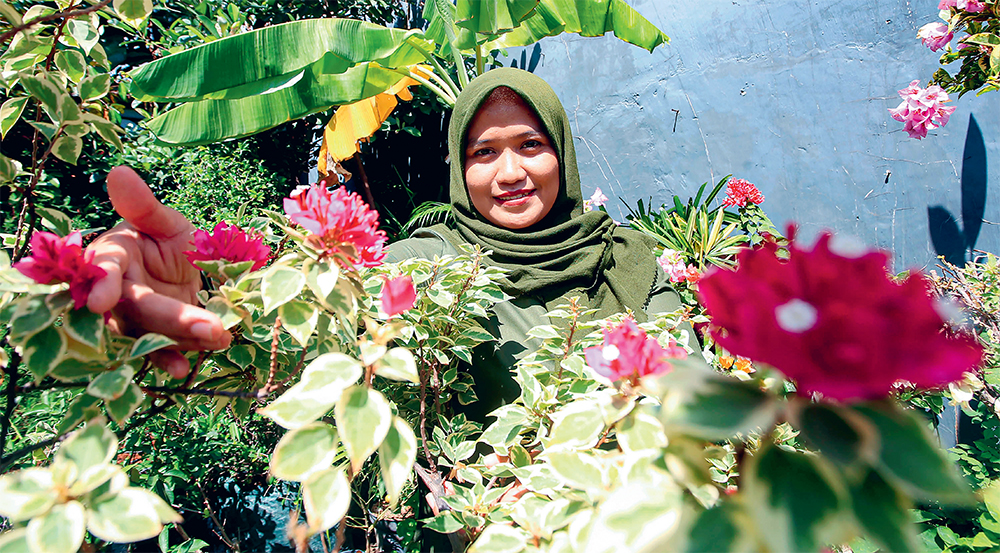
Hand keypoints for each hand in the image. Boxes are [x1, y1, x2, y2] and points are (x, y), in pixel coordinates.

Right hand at [86, 166, 230, 377]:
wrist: (180, 270)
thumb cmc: (166, 240)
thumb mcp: (165, 222)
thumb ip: (143, 206)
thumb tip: (118, 172)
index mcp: (113, 256)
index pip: (104, 271)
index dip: (102, 285)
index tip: (100, 302)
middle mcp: (115, 293)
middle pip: (136, 310)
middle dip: (171, 320)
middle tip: (211, 327)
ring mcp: (131, 320)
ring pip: (148, 335)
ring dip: (181, 341)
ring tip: (219, 338)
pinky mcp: (150, 339)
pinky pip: (156, 352)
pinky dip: (169, 360)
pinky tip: (183, 370)